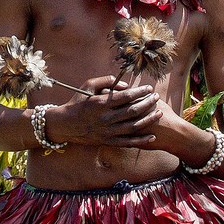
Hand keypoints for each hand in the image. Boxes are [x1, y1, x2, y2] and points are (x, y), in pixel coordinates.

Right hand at [45, 76, 162, 147]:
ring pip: (133, 126)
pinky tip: (152, 137)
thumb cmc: (78, 102)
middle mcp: (106, 118)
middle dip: (148, 103)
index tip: (149, 88)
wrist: (65, 124)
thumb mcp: (87, 86)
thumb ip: (105, 80)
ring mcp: (107, 131)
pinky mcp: (107, 141)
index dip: (140, 92)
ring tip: (159, 113)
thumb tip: (125, 84)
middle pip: (133, 110)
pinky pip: (127, 142)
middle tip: (157, 98)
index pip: (126, 96)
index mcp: (101, 103)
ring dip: (149, 120)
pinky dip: (141, 140)